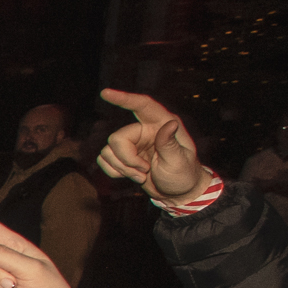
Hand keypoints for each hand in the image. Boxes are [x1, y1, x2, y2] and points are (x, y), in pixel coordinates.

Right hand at [95, 90, 214, 202]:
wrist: (176, 193)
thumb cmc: (183, 175)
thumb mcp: (179, 161)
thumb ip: (169, 144)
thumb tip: (169, 124)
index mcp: (162, 124)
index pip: (142, 105)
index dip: (124, 98)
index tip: (106, 93)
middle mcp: (145, 130)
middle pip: (118, 138)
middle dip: (126, 160)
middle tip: (144, 171)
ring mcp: (133, 143)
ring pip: (108, 151)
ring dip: (122, 169)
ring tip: (142, 175)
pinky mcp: (123, 156)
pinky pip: (104, 160)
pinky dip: (114, 172)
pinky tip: (131, 176)